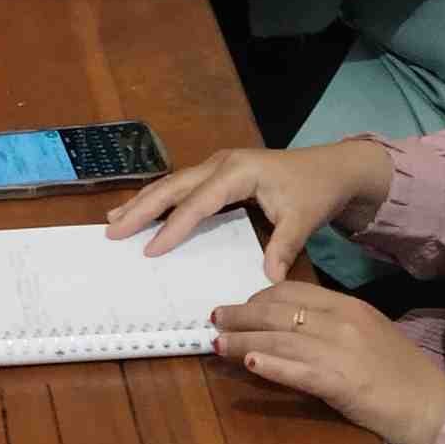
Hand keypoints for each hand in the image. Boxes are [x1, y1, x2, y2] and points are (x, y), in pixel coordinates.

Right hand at [102, 139, 392, 266]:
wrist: (332, 167)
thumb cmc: (316, 190)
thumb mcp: (303, 219)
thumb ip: (284, 247)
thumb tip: (269, 279)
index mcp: (239, 172)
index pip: (199, 202)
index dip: (174, 226)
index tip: (151, 249)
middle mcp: (222, 164)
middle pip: (174, 187)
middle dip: (142, 208)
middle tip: (113, 230)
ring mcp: (218, 165)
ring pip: (173, 183)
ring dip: (144, 201)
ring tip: (114, 218)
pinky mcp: (218, 172)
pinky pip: (182, 186)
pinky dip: (159, 198)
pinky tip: (140, 209)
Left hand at [212, 283, 444, 443]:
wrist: (432, 405)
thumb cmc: (400, 373)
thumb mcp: (368, 333)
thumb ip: (333, 324)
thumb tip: (290, 323)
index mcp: (349, 306)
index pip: (293, 293)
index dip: (259, 297)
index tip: (240, 305)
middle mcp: (342, 322)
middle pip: (278, 311)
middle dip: (242, 314)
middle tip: (215, 319)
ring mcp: (341, 351)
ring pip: (280, 338)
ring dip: (242, 340)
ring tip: (217, 343)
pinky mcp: (340, 382)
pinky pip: (297, 370)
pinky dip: (271, 364)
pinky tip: (249, 362)